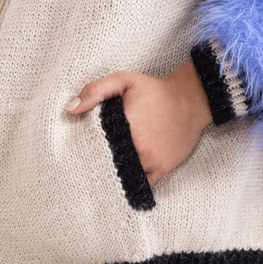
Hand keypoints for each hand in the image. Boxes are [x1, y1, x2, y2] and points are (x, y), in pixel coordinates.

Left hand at [65, 61, 213, 184]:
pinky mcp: (162, 168)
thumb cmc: (155, 89)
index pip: (93, 144)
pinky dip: (131, 182)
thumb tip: (70, 109)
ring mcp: (150, 159)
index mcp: (124, 124)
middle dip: (97, 162)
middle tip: (87, 163)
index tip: (78, 149)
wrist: (191, 98)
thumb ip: (95, 91)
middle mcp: (137, 145)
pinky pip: (141, 183)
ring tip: (103, 171)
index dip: (84, 148)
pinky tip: (122, 179)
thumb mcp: (123, 80)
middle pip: (106, 162)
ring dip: (113, 173)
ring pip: (123, 174)